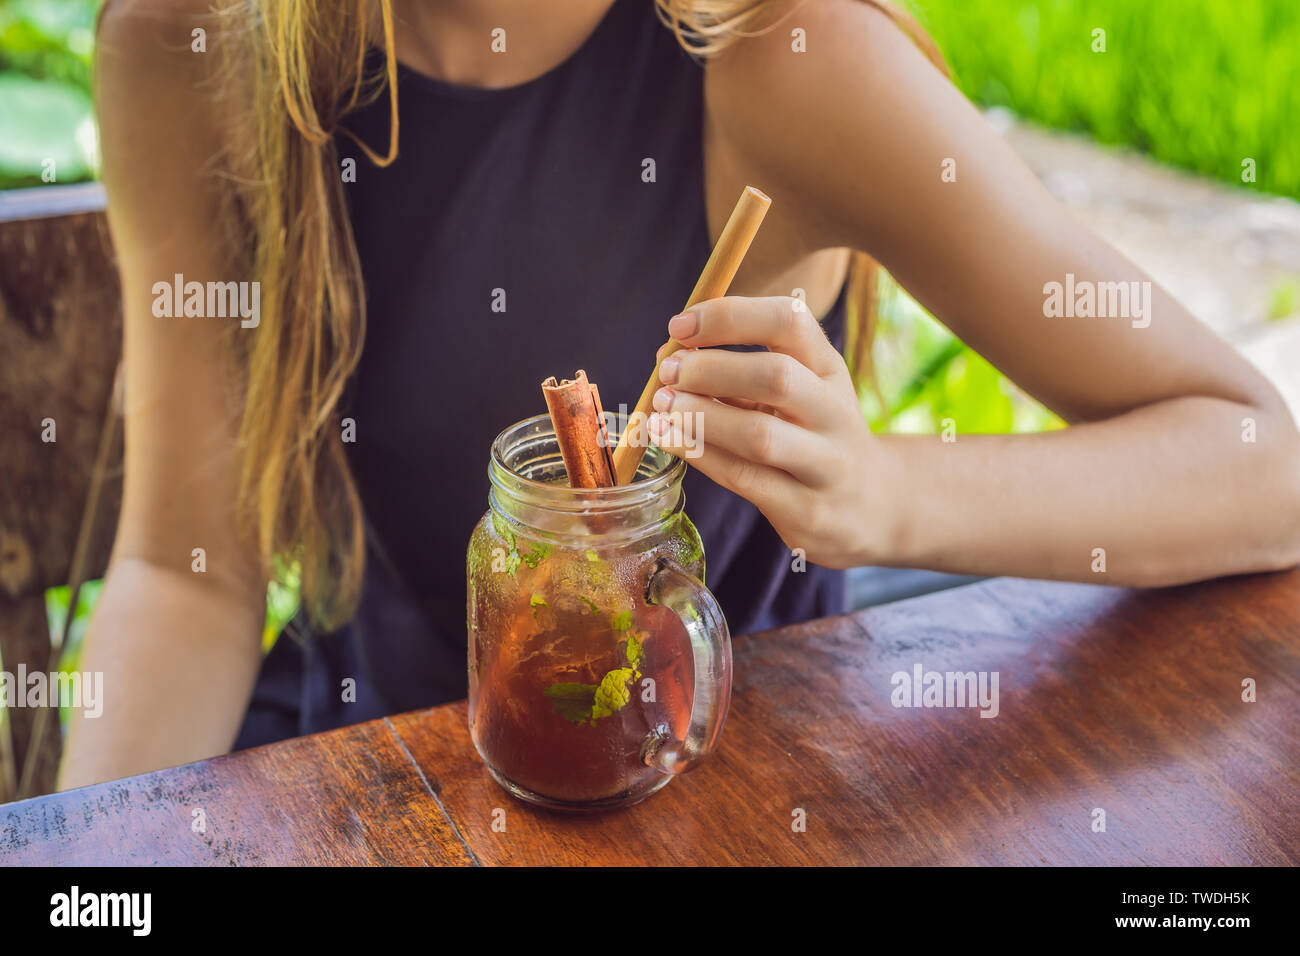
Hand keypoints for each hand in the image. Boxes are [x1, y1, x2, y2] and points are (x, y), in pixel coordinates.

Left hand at [647, 295, 898, 568]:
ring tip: (660, 406)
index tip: (680, 326)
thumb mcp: (798, 392)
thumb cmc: (814, 437)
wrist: (872, 506)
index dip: (729, 317)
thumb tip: (670, 354)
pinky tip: (669, 440)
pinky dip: (700, 455)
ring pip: (760, 435)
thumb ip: (740, 371)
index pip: (789, 322)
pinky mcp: (807, 510)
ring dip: (700, 416)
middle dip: (710, 369)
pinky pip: (745, 479)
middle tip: (667, 372)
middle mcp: (834, 412)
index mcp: (829, 368)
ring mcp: (826, 464)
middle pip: (776, 376)